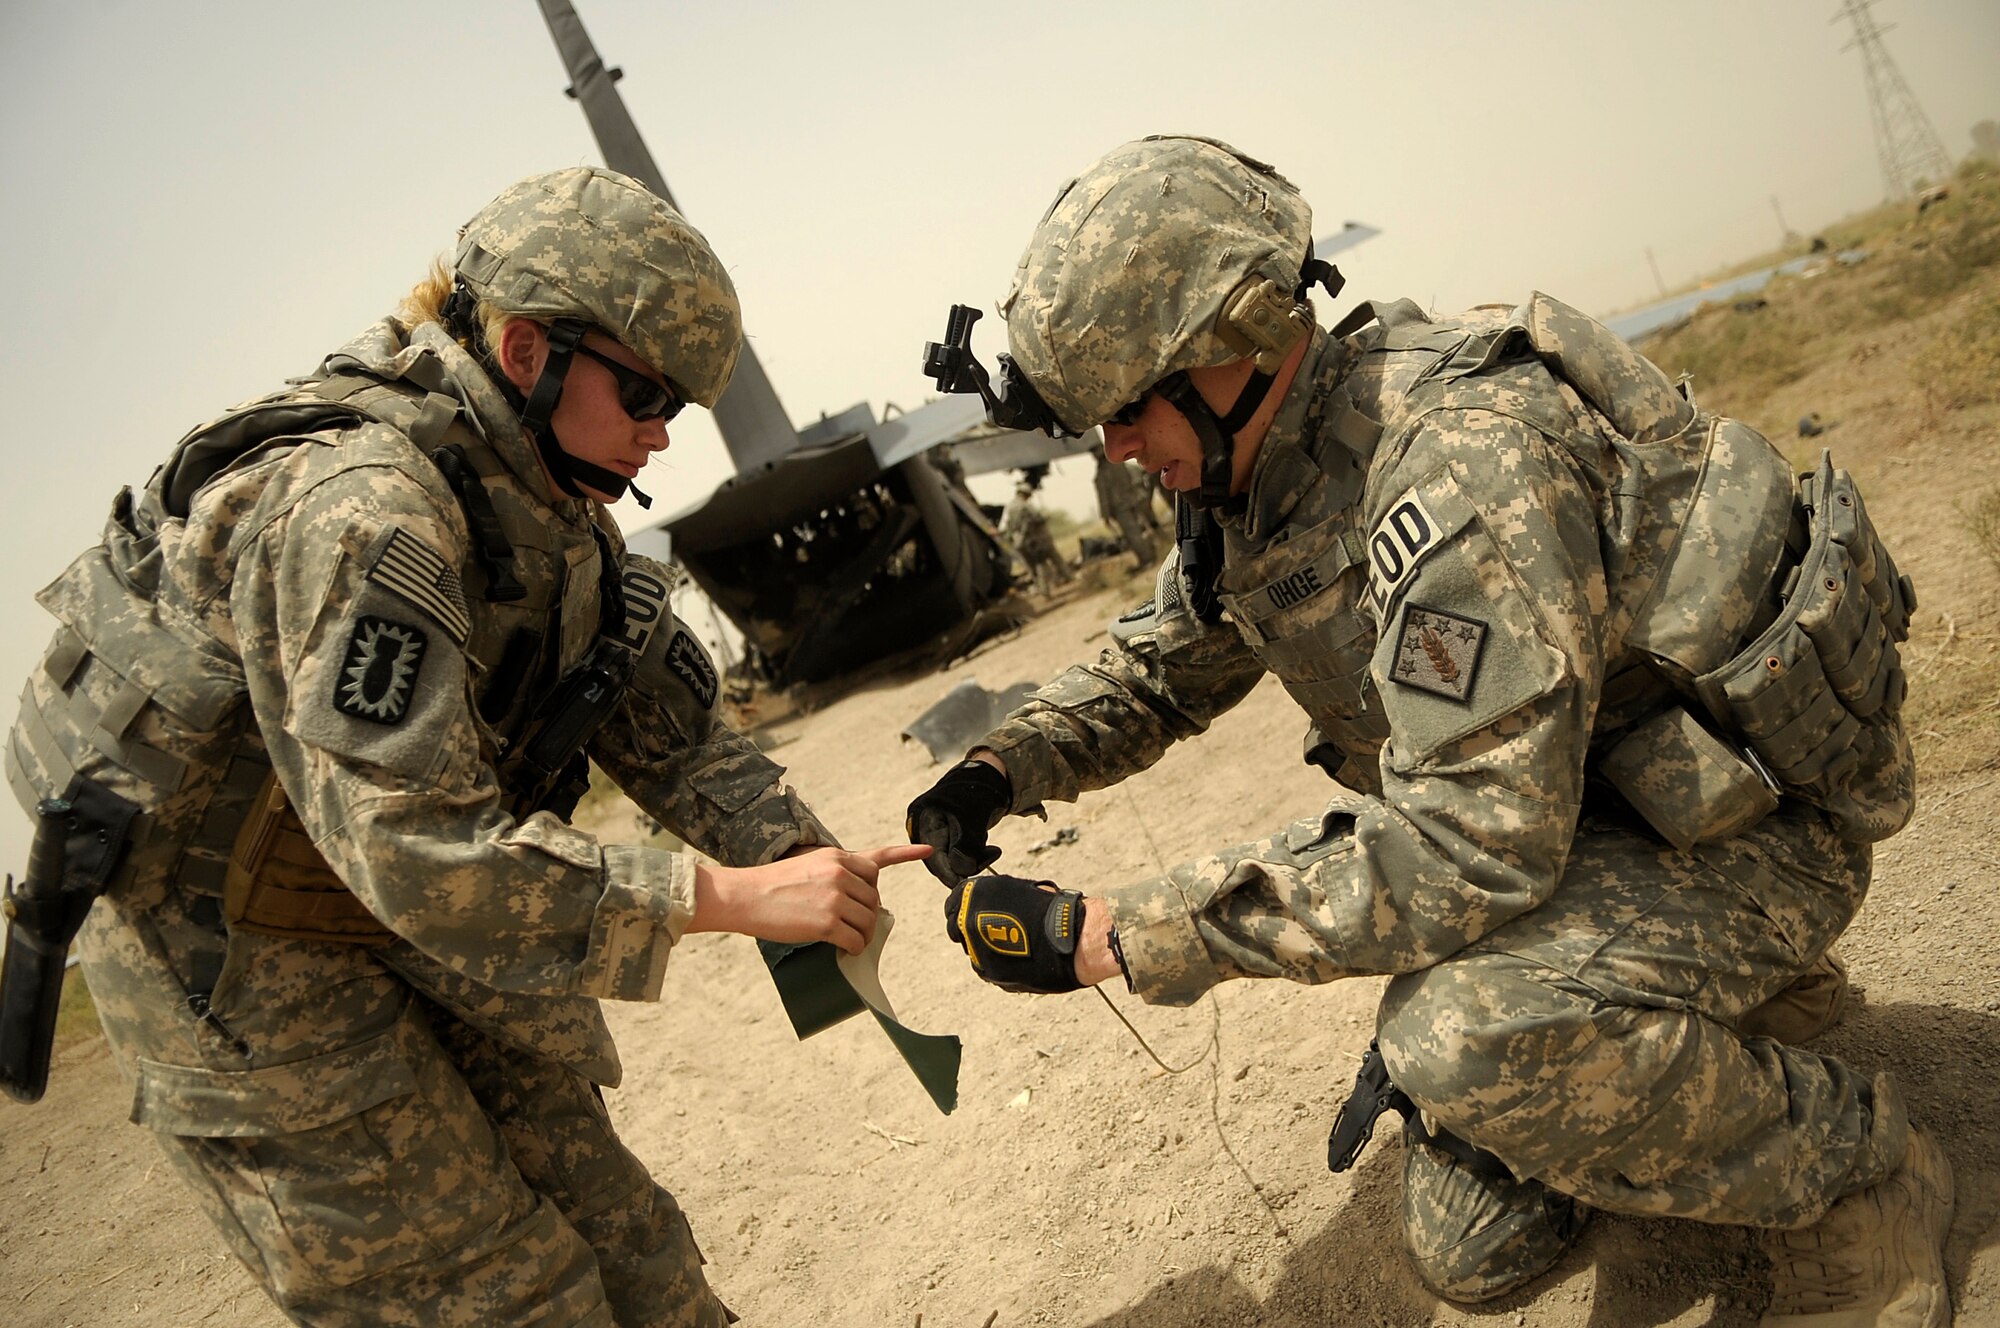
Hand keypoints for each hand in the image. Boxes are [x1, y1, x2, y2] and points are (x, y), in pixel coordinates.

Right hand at [692, 843, 930, 953]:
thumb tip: (862, 901)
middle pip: (874, 899)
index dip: (905, 856)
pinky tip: (842, 949)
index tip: (927, 851)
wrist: (745, 896)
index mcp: (837, 858)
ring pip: (868, 922)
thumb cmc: (772, 885)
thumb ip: (837, 875)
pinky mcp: (828, 922)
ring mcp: (836, 898)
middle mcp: (841, 873)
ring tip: (843, 937)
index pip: (877, 859)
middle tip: (849, 924)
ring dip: (861, 934)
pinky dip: (853, 949)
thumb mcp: (808, 865)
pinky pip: (856, 941)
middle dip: (866, 914)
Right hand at [906, 756, 1011, 885]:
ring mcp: (938, 832)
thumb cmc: (977, 791)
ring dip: (974, 859)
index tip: (962, 885)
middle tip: (989, 857)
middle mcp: (926, 827)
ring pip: (954, 860)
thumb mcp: (971, 819)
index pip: (932, 857)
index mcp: (923, 820)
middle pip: (942, 861)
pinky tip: (989, 847)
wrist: (990, 776)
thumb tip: (960, 871)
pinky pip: (961, 854)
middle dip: (965, 864)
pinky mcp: (951, 836)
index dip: (948, 873)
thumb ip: (965, 846)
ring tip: (992, 849)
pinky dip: (975, 855)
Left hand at [941, 873, 1083, 993]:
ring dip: (984, 947)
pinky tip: (1017, 957)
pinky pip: (985, 967)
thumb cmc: (1052, 910)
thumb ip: (992, 897)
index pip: (953, 904)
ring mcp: (977, 949)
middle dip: (972, 928)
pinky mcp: (989, 972)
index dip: (965, 908)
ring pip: (971, 949)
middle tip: (995, 928)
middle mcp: (969, 922)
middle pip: (957, 928)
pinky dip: (996, 963)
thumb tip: (983, 904)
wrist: (1072, 939)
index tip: (974, 913)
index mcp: (974, 895)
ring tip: (1013, 944)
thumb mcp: (1017, 889)